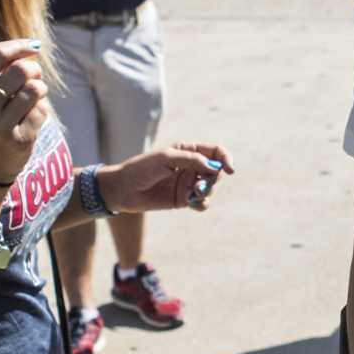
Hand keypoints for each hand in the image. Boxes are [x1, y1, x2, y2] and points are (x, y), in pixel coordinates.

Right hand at [0, 39, 49, 183]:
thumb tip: (29, 47)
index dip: (19, 46)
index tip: (33, 46)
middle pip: (20, 69)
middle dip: (34, 69)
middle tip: (34, 77)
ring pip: (35, 89)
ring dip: (40, 88)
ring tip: (34, 96)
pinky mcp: (19, 140)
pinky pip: (41, 110)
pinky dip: (41, 109)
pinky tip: (32, 115)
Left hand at [101, 144, 233, 212]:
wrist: (124, 190)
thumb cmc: (142, 168)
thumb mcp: (167, 158)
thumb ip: (191, 160)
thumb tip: (215, 167)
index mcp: (188, 150)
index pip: (216, 152)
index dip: (226, 159)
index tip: (229, 170)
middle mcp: (191, 166)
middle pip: (217, 171)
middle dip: (213, 179)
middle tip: (199, 186)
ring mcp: (188, 183)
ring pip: (211, 187)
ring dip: (207, 191)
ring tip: (192, 195)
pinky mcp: (183, 199)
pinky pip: (202, 203)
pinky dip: (201, 203)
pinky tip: (191, 203)